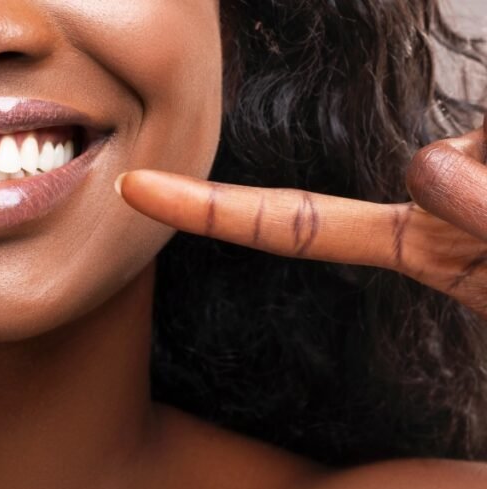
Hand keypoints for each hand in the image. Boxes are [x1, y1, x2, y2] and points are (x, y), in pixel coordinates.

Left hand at [116, 121, 486, 318]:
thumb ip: (474, 223)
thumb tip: (430, 162)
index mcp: (411, 248)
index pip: (292, 226)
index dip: (209, 212)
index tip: (132, 190)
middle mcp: (430, 206)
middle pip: (431, 171)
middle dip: (485, 193)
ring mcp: (470, 164)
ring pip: (476, 145)